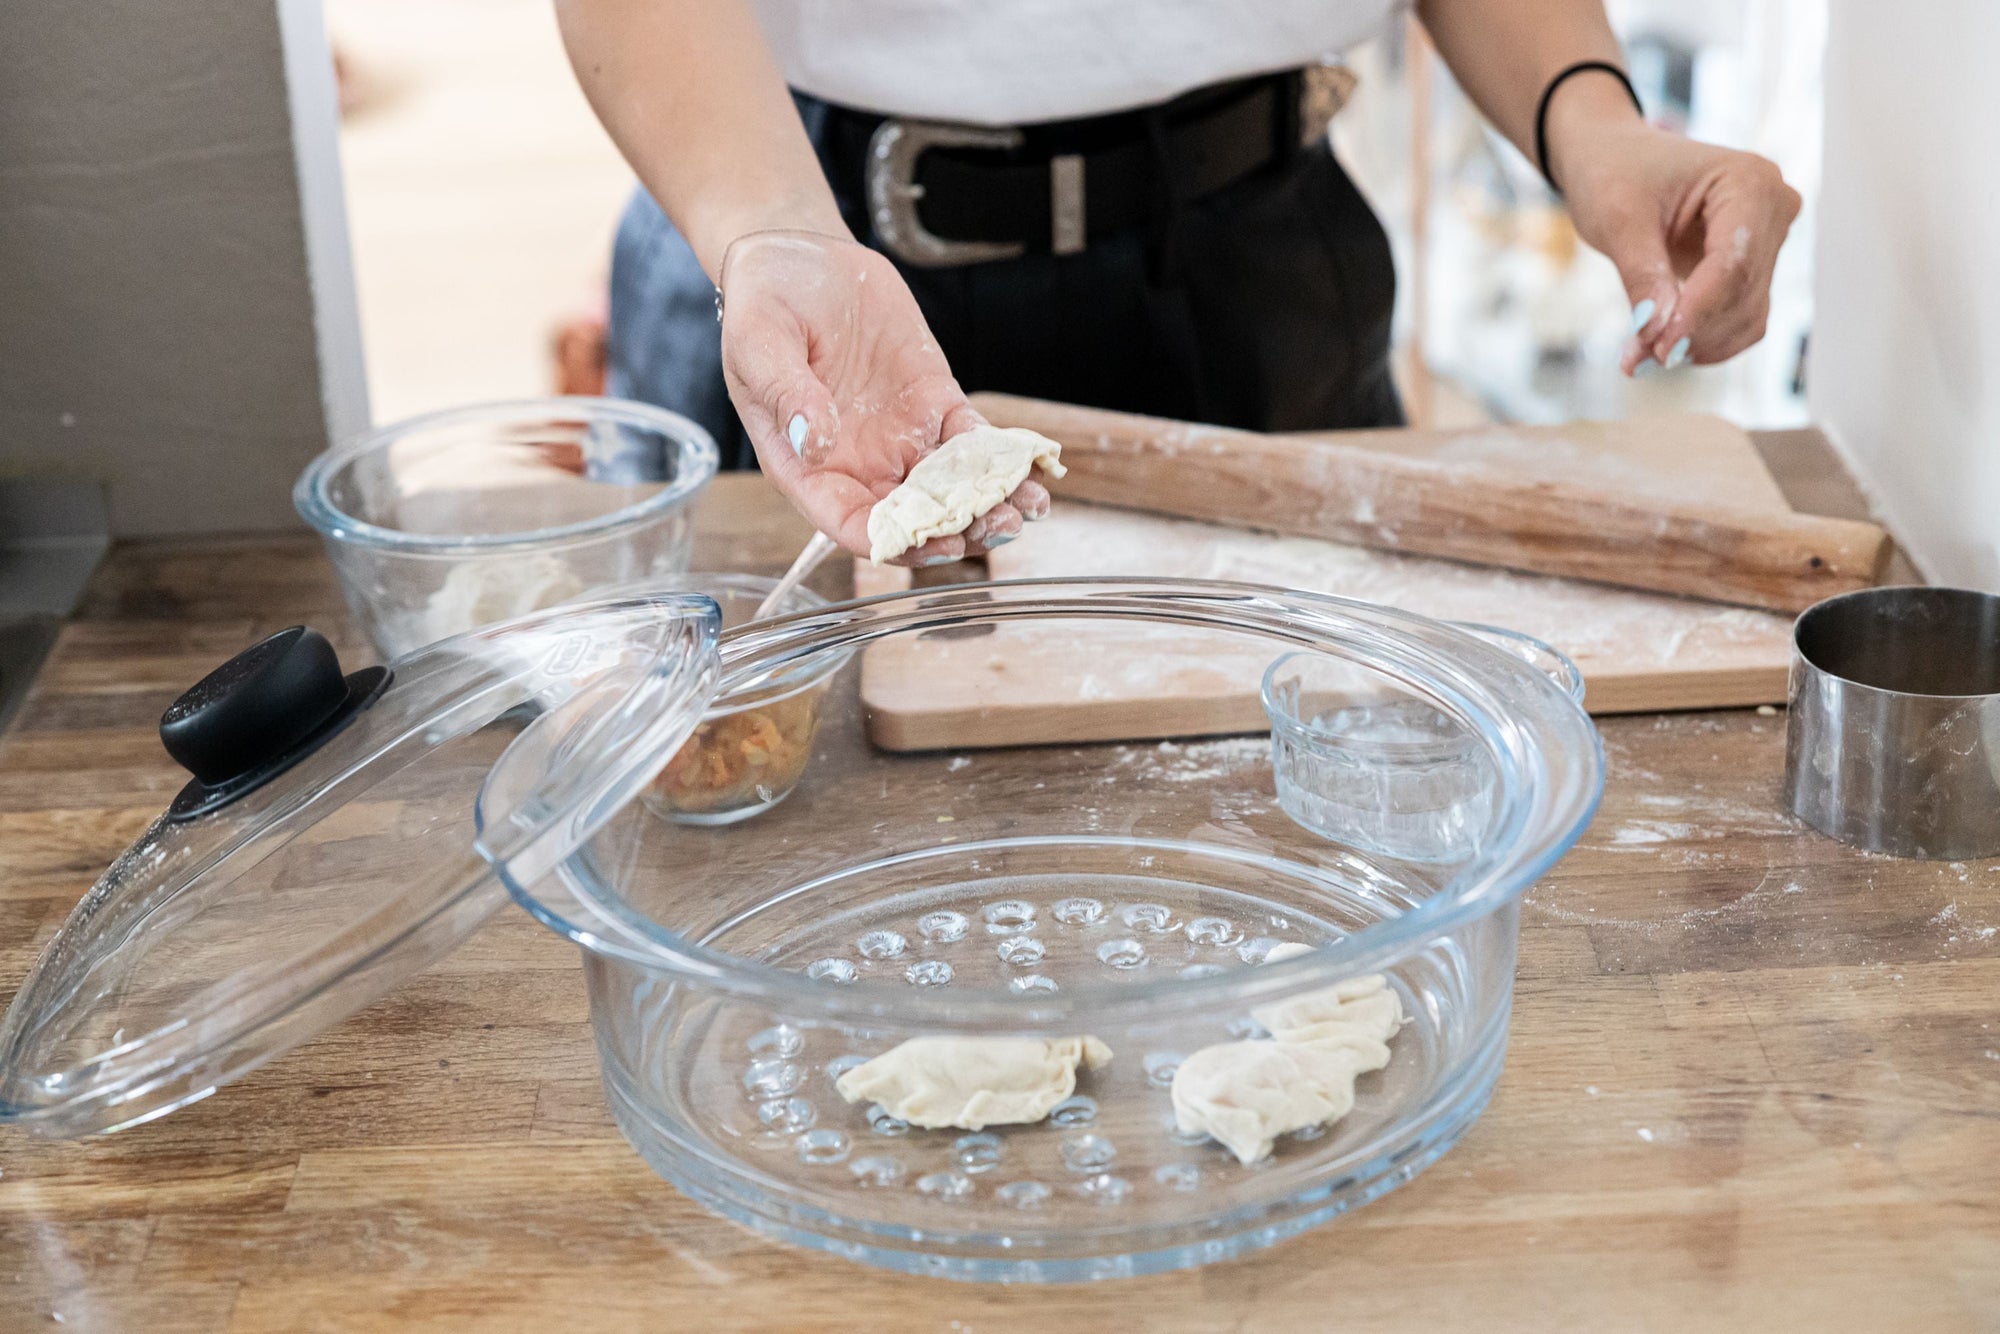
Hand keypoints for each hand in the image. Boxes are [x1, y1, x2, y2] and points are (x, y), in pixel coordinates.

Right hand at [717, 230, 1050, 564]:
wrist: (799, 255)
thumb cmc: (764, 303)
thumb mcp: (759, 342)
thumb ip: (787, 394)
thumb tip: (818, 440)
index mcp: (808, 466)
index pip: (852, 524)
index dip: (896, 543)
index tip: (937, 541)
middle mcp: (857, 463)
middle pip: (913, 518)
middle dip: (959, 531)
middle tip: (1001, 526)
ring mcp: (899, 436)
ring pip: (949, 489)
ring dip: (990, 504)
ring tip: (1029, 506)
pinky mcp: (932, 402)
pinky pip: (971, 441)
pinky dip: (1001, 458)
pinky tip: (1032, 467)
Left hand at [1554, 116, 1801, 373]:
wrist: (1615, 160)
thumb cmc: (1615, 174)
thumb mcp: (1618, 221)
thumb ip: (1642, 276)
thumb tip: (1655, 333)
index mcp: (1749, 181)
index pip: (1734, 263)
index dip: (1697, 313)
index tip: (1658, 350)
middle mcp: (1774, 207)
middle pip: (1743, 292)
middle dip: (1692, 332)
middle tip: (1637, 361)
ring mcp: (1769, 239)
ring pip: (1748, 314)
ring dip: (1698, 343)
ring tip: (1639, 356)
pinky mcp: (1754, 266)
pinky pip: (1742, 318)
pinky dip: (1705, 340)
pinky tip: (1662, 347)